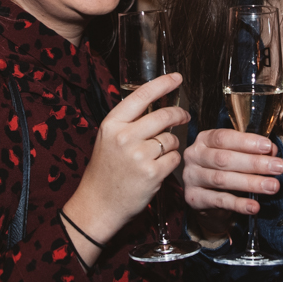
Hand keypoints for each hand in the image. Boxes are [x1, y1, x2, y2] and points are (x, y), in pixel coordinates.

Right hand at [62, 73, 186, 247]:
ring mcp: (139, 155)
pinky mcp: (152, 172)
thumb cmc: (105, 171)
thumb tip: (157, 106)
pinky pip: (174, 158)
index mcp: (112, 124)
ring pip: (171, 140)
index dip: (162, 84)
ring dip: (170, 145)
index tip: (176, 78)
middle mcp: (124, 137)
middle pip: (163, 116)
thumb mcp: (108, 139)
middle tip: (184, 116)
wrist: (98, 204)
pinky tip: (158, 169)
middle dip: (178, 115)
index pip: (141, 96)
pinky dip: (171, 162)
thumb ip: (128, 123)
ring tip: (156, 155)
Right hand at [182, 127, 282, 216]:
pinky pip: (219, 201)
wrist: (207, 200)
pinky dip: (239, 204)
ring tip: (272, 186)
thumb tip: (272, 151)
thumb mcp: (237, 157)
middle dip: (254, 163)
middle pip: (224, 159)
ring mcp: (191, 178)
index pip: (224, 137)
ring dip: (251, 183)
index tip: (268, 146)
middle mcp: (194, 156)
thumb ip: (253, 151)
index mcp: (204, 140)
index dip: (246, 142)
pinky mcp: (194, 198)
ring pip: (222, 179)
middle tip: (278, 167)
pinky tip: (254, 206)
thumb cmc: (224, 171)